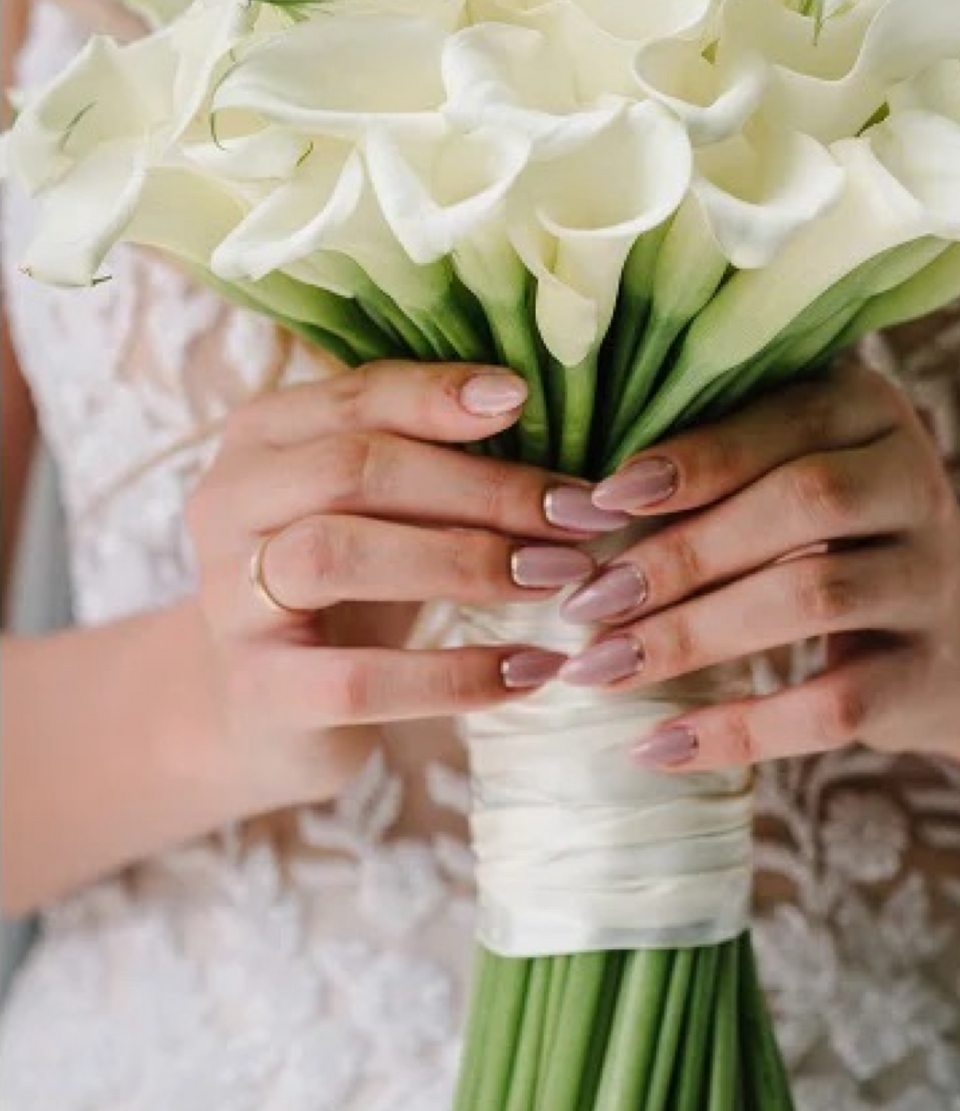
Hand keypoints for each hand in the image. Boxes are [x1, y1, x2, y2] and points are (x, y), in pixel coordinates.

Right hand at [187, 361, 623, 803]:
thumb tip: (544, 415)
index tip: (527, 402)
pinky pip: (361, 678)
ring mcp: (233, 600)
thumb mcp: (383, 508)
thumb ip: (437, 456)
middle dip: (483, 488)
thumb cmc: (350, 588)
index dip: (441, 396)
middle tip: (579, 515)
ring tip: (560, 578)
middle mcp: (230, 503)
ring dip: (465, 562)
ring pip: (339, 556)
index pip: (356, 395)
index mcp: (263, 436)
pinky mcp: (261, 692)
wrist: (269, 715)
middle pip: (354, 470)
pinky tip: (532, 670)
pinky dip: (457, 675)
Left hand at [556, 361, 959, 772]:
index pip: (783, 422)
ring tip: (601, 668)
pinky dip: (740, 730)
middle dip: (681, 553)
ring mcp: (932, 580)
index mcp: (870, 411)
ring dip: (693, 635)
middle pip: (800, 505)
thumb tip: (572, 499)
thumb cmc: (834, 536)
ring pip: (812, 597)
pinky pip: (833, 704)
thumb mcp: (797, 470)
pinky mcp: (929, 675)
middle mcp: (916, 481)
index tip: (599, 500)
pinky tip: (657, 744)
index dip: (693, 460)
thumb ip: (718, 459)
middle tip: (585, 601)